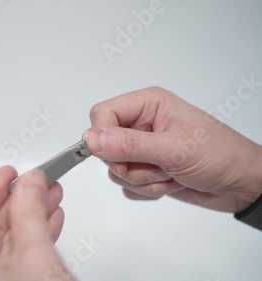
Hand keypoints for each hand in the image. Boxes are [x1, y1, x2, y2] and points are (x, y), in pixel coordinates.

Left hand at [0, 167, 74, 280]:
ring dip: (29, 222)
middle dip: (19, 203)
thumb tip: (31, 183)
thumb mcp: (36, 257)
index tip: (10, 172)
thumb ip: (32, 215)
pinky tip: (46, 227)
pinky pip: (8, 264)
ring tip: (49, 200)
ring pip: (2, 246)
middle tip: (36, 183)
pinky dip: (28, 246)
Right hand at [83, 87, 261, 212]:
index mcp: (147, 105)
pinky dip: (146, 191)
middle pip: (105, 146)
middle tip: (158, 166)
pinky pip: (125, 185)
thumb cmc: (221, 155)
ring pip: (115, 169)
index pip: (102, 114)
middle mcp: (141, 124)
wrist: (242, 184)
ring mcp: (142, 148)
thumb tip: (90, 138)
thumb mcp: (174, 148)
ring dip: (142, 180)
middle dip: (129, 165)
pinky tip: (169, 183)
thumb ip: (129, 144)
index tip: (120, 156)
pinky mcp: (144, 169)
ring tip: (170, 174)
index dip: (103, 137)